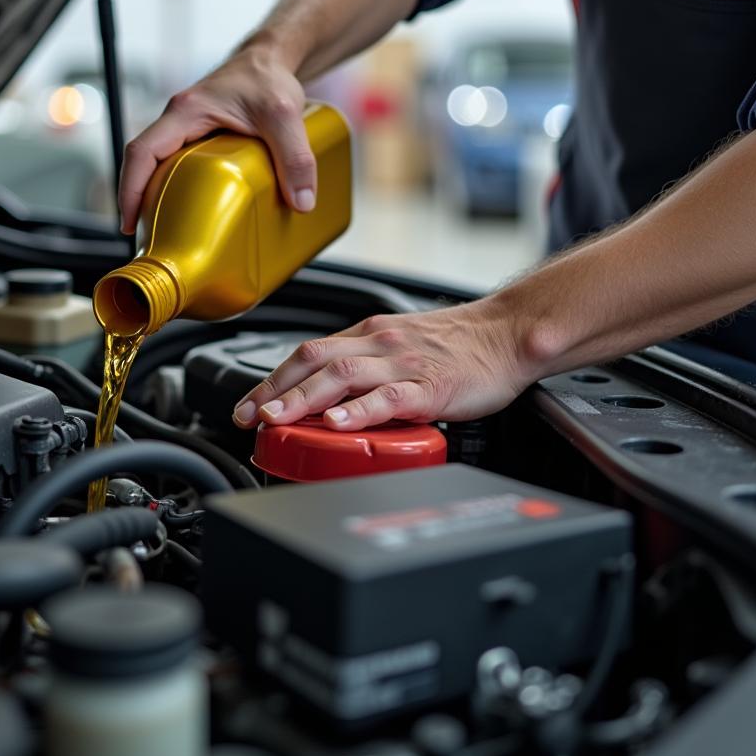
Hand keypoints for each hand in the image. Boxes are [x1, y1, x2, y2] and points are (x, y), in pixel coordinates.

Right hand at [117, 47, 316, 233]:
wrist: (270, 61)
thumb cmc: (268, 77)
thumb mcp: (285, 115)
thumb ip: (296, 157)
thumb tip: (301, 202)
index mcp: (186, 112)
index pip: (142, 151)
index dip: (130, 188)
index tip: (129, 221)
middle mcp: (178, 120)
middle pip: (144, 163)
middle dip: (139, 200)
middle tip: (151, 235)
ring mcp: (186, 129)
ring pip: (160, 166)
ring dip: (158, 196)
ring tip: (169, 229)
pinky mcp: (199, 138)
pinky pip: (179, 164)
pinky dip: (179, 188)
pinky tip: (194, 210)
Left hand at [232, 301, 536, 429]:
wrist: (507, 332)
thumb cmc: (457, 345)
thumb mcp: (399, 345)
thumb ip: (366, 366)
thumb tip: (327, 396)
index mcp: (369, 335)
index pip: (309, 352)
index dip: (273, 378)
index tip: (247, 404)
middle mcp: (380, 343)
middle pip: (315, 361)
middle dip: (276, 390)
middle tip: (249, 416)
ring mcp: (404, 363)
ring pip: (343, 375)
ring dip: (303, 398)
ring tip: (277, 419)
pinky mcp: (431, 385)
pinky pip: (389, 397)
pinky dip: (359, 411)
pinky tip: (338, 423)